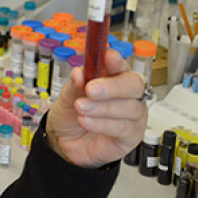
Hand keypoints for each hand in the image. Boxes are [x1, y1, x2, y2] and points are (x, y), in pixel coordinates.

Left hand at [46, 49, 147, 167]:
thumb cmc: (71, 113)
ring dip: (101, 107)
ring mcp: (132, 116)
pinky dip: (101, 124)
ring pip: (128, 107)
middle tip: (91, 89)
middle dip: (112, 86)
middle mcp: (127, 95)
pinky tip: (86, 121)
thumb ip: (76, 84)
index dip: (117, 61)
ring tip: (81, 108)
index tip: (108, 57)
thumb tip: (79, 73)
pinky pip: (122, 128)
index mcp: (114, 78)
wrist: (63, 141)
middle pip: (134, 85)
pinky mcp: (131, 136)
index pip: (122, 65)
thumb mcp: (67, 96)